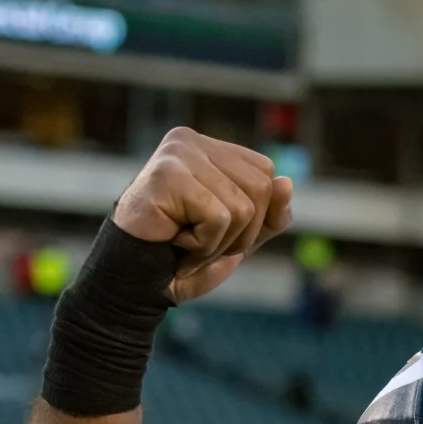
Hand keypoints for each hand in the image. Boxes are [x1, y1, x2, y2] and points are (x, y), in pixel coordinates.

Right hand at [112, 127, 293, 302]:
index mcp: (209, 148)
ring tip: (184, 243)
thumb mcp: (241, 237)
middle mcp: (191, 141)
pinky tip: (173, 241)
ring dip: (218, 242)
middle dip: (240, 233)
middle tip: (199, 243)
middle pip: (261, 189)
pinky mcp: (166, 174)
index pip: (266, 174)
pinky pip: (219, 218)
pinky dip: (202, 245)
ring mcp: (177, 153)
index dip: (256, 216)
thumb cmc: (183, 256)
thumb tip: (287, 183)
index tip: (216, 230)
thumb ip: (270, 214)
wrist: (135, 282)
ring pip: (242, 207)